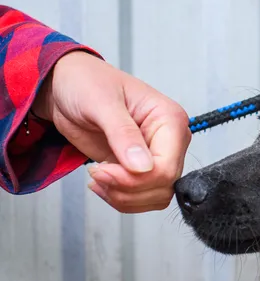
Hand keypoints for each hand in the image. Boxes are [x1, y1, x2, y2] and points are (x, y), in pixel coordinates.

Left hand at [32, 51, 191, 212]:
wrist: (67, 87)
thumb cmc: (86, 82)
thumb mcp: (101, 103)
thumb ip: (123, 134)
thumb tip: (142, 166)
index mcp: (171, 120)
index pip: (167, 167)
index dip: (137, 179)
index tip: (105, 170)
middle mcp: (170, 141)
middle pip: (163, 186)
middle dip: (128, 189)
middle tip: (98, 174)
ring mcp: (157, 157)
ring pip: (156, 197)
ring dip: (124, 197)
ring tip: (98, 177)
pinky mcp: (141, 170)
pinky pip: (142, 198)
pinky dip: (120, 198)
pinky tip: (101, 182)